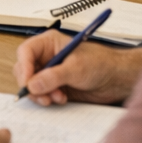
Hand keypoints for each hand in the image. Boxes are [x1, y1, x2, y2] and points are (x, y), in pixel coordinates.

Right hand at [13, 29, 141, 106]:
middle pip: (25, 69)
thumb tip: (32, 85)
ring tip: (57, 97)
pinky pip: (41, 93)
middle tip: (42, 96)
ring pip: (31, 84)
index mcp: (49, 43)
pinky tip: (61, 99)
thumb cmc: (101, 64)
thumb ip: (53, 77)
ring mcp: (49, 72)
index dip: (24, 67)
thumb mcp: (76, 68)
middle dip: (31, 84)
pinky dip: (47, 98)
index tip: (28, 84)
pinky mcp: (54, 86)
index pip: (26, 52)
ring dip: (41, 94)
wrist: (117, 79)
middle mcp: (47, 56)